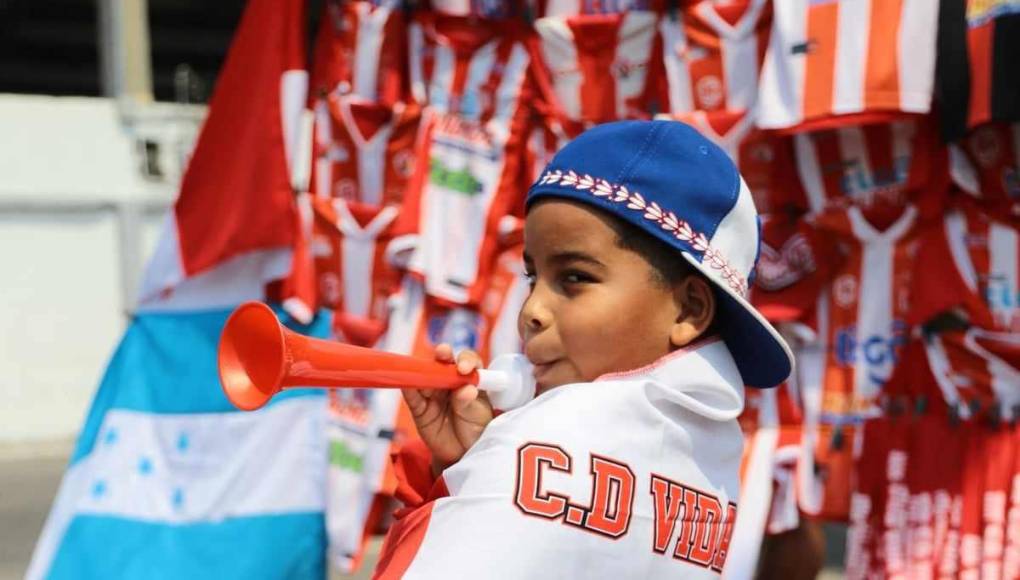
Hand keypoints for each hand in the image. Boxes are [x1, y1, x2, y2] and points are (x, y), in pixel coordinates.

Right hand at [402, 344, 492, 472]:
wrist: (461, 453)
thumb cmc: (475, 429)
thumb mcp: (478, 416)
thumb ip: (469, 402)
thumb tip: (466, 390)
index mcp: (470, 378)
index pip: (469, 361)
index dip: (466, 360)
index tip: (464, 369)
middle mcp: (451, 380)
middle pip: (444, 362)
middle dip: (443, 355)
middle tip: (443, 354)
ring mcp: (433, 392)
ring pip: (425, 376)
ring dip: (422, 369)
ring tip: (421, 370)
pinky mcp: (419, 407)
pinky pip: (412, 396)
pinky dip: (408, 388)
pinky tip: (406, 383)